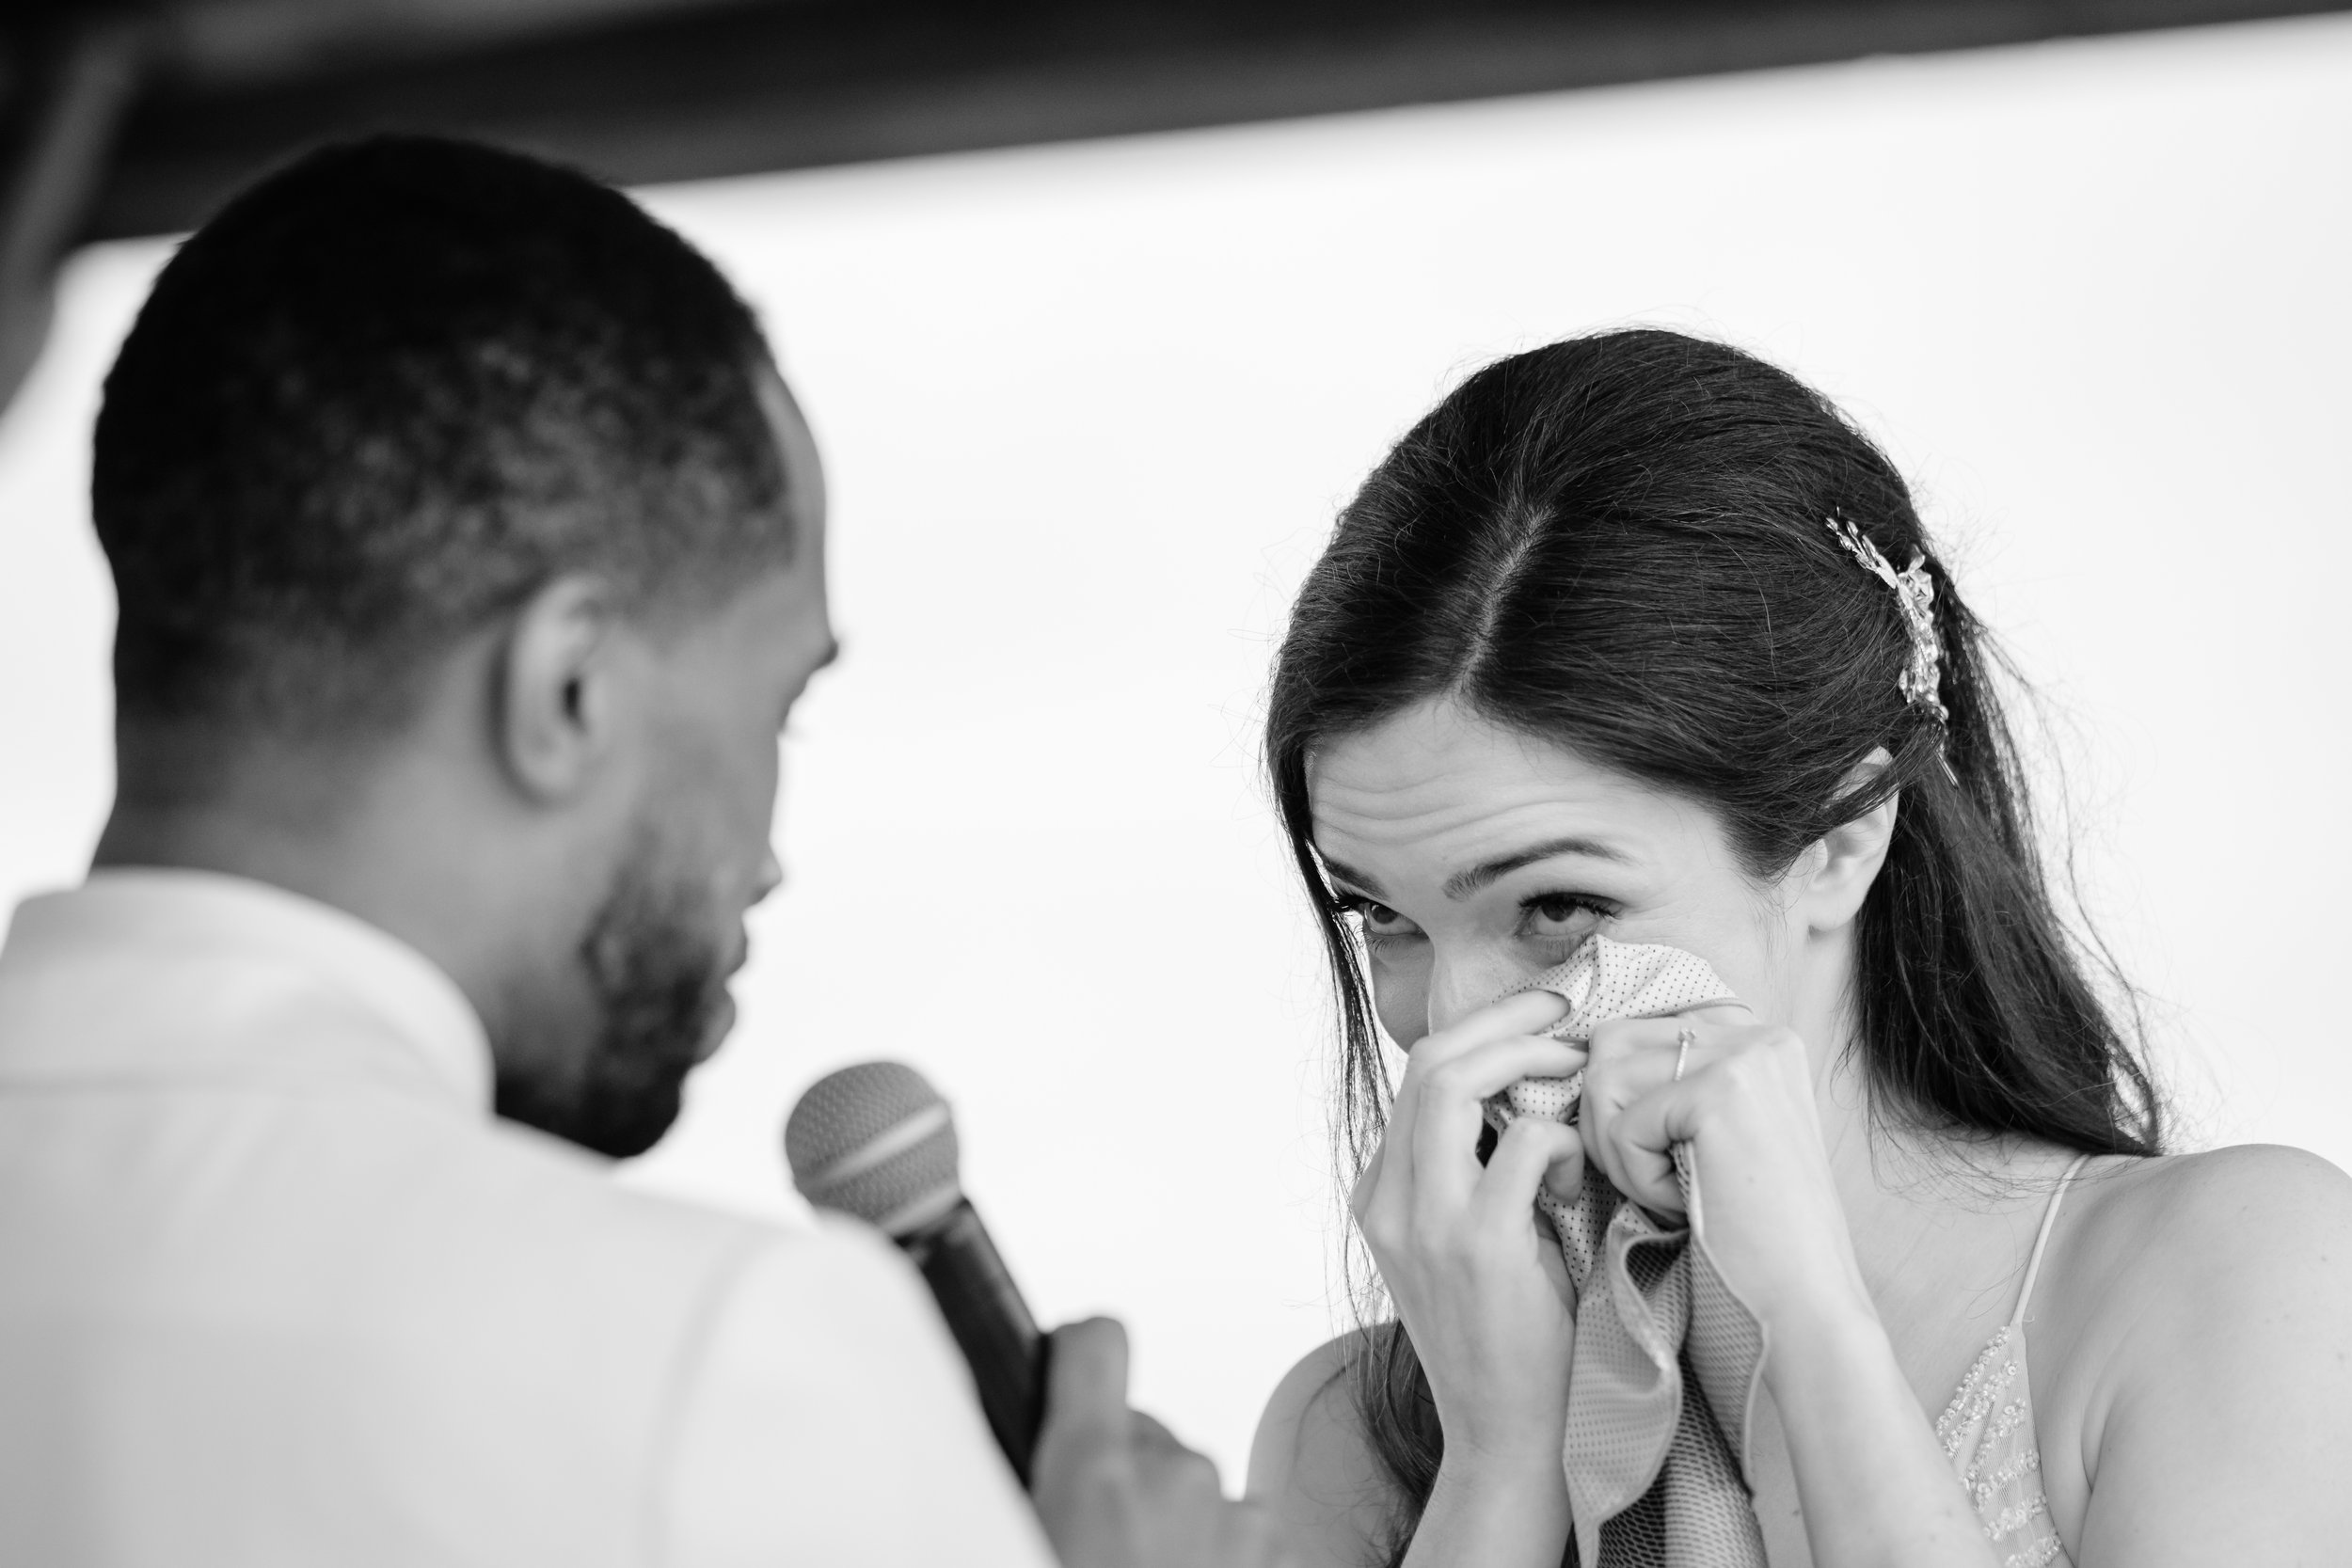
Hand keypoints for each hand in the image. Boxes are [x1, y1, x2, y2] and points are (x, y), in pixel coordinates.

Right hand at [1032, 1317, 1291, 1567]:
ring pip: (1194, 1494)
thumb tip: (1047, 1468)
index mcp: (1096, 1477)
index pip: (1097, 1347)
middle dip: (1128, 1485)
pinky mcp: (1286, 1551)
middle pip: (1148, 1442)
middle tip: (1104, 1552)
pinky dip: (1218, 1559)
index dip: (1080, 1347)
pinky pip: (1239, 1534)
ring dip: (1175, 1528)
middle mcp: (1177, 1480)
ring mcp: (1241, 1518)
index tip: (1072, 1352)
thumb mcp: (1033, 1537)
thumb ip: (1050, 1486)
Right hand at [1350, 990, 1585, 1470]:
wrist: (1507, 1441)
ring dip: (1527, 1055)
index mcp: (1381, 1194)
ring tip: (1578, 1063)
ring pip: (1452, 1082)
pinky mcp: (1477, 1247)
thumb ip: (1475, 1175)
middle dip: (1503, 1020)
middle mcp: (1387, 1200)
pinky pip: (1520, 1145)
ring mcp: (1424, 1223)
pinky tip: (1577, 1168)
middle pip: (1427, 1060)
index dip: (1482, 1031)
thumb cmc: (1510, 1341)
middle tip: (1565, 1010)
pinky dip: (1559, 1137)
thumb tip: (1533, 1095)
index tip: (1540, 1018)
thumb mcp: (1468, 1245)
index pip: (1417, 1076)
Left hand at [1577, 1011, 1871, 1332]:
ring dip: (1619, 1154)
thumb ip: (1665, 1085)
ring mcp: (1746, 1057)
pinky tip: (1686, 1206)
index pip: (1633, 1036)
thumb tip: (1576, 1052)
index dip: (1620, 1105)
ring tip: (1674, 1195)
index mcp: (1756, 1040)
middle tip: (1655, 1181)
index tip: (1664, 1161)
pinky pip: (1622, 1126)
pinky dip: (1636, 1179)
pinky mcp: (1723, 1092)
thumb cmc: (1744, 1237)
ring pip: (1605, 1080)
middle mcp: (1758, 1035)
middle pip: (1610, 1045)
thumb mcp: (1706, 1140)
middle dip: (1607, 1123)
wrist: (1802, 1308)